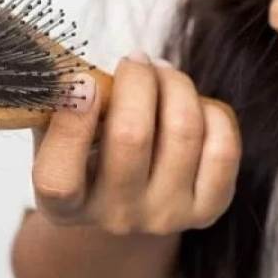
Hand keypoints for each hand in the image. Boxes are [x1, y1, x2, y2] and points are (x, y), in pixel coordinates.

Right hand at [31, 52, 240, 235]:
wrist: (129, 195)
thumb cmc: (88, 149)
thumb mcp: (55, 131)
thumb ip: (57, 103)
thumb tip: (69, 66)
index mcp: (64, 206)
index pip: (59, 181)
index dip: (72, 126)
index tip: (84, 81)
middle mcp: (114, 218)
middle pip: (131, 136)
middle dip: (137, 79)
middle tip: (135, 60)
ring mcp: (164, 216)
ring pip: (183, 131)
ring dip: (175, 84)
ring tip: (163, 72)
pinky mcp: (207, 209)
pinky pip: (222, 147)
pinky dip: (210, 110)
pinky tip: (192, 104)